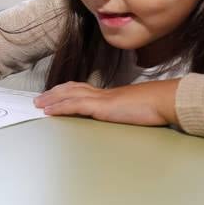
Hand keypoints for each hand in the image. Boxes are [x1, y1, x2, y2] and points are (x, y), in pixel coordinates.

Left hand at [33, 79, 180, 125]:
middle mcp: (102, 94)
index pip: (83, 89)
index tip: (55, 94)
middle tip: (39, 98)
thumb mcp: (136, 110)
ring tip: (38, 104)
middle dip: (54, 93)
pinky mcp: (102, 107)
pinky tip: (49, 110)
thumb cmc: (156, 106)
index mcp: (110, 95)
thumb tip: (124, 116)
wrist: (164, 100)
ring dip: (51, 100)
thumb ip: (126, 111)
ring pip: (69, 95)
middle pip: (71, 89)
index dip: (67, 91)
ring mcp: (101, 99)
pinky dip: (59, 107)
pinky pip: (75, 105)